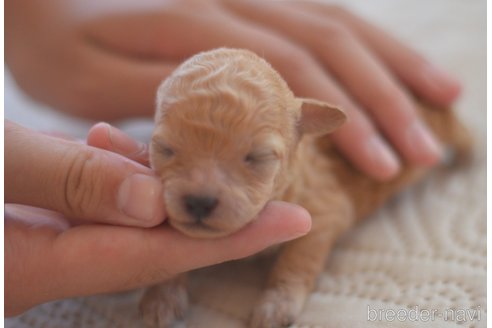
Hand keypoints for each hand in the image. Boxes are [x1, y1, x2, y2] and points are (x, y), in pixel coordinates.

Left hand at [5, 0, 460, 179]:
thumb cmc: (56, 40)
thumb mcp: (89, 79)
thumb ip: (164, 95)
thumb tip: (235, 120)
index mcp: (199, 25)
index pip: (296, 71)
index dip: (348, 120)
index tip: (383, 165)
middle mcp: (234, 0)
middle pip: (332, 43)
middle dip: (387, 100)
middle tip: (427, 150)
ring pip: (338, 20)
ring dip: (394, 63)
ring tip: (443, 99)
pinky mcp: (247, 0)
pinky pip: (319, 13)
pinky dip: (364, 40)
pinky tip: (389, 61)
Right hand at [5, 121, 310, 316]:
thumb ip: (66, 182)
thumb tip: (151, 199)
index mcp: (46, 263)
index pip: (167, 250)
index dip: (236, 239)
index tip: (296, 221)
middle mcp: (57, 259)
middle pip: (156, 235)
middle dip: (209, 207)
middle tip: (261, 173)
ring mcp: (45, 240)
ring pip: (121, 211)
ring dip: (153, 179)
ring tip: (167, 143)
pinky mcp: (32, 220)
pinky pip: (86, 199)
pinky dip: (104, 172)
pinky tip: (100, 140)